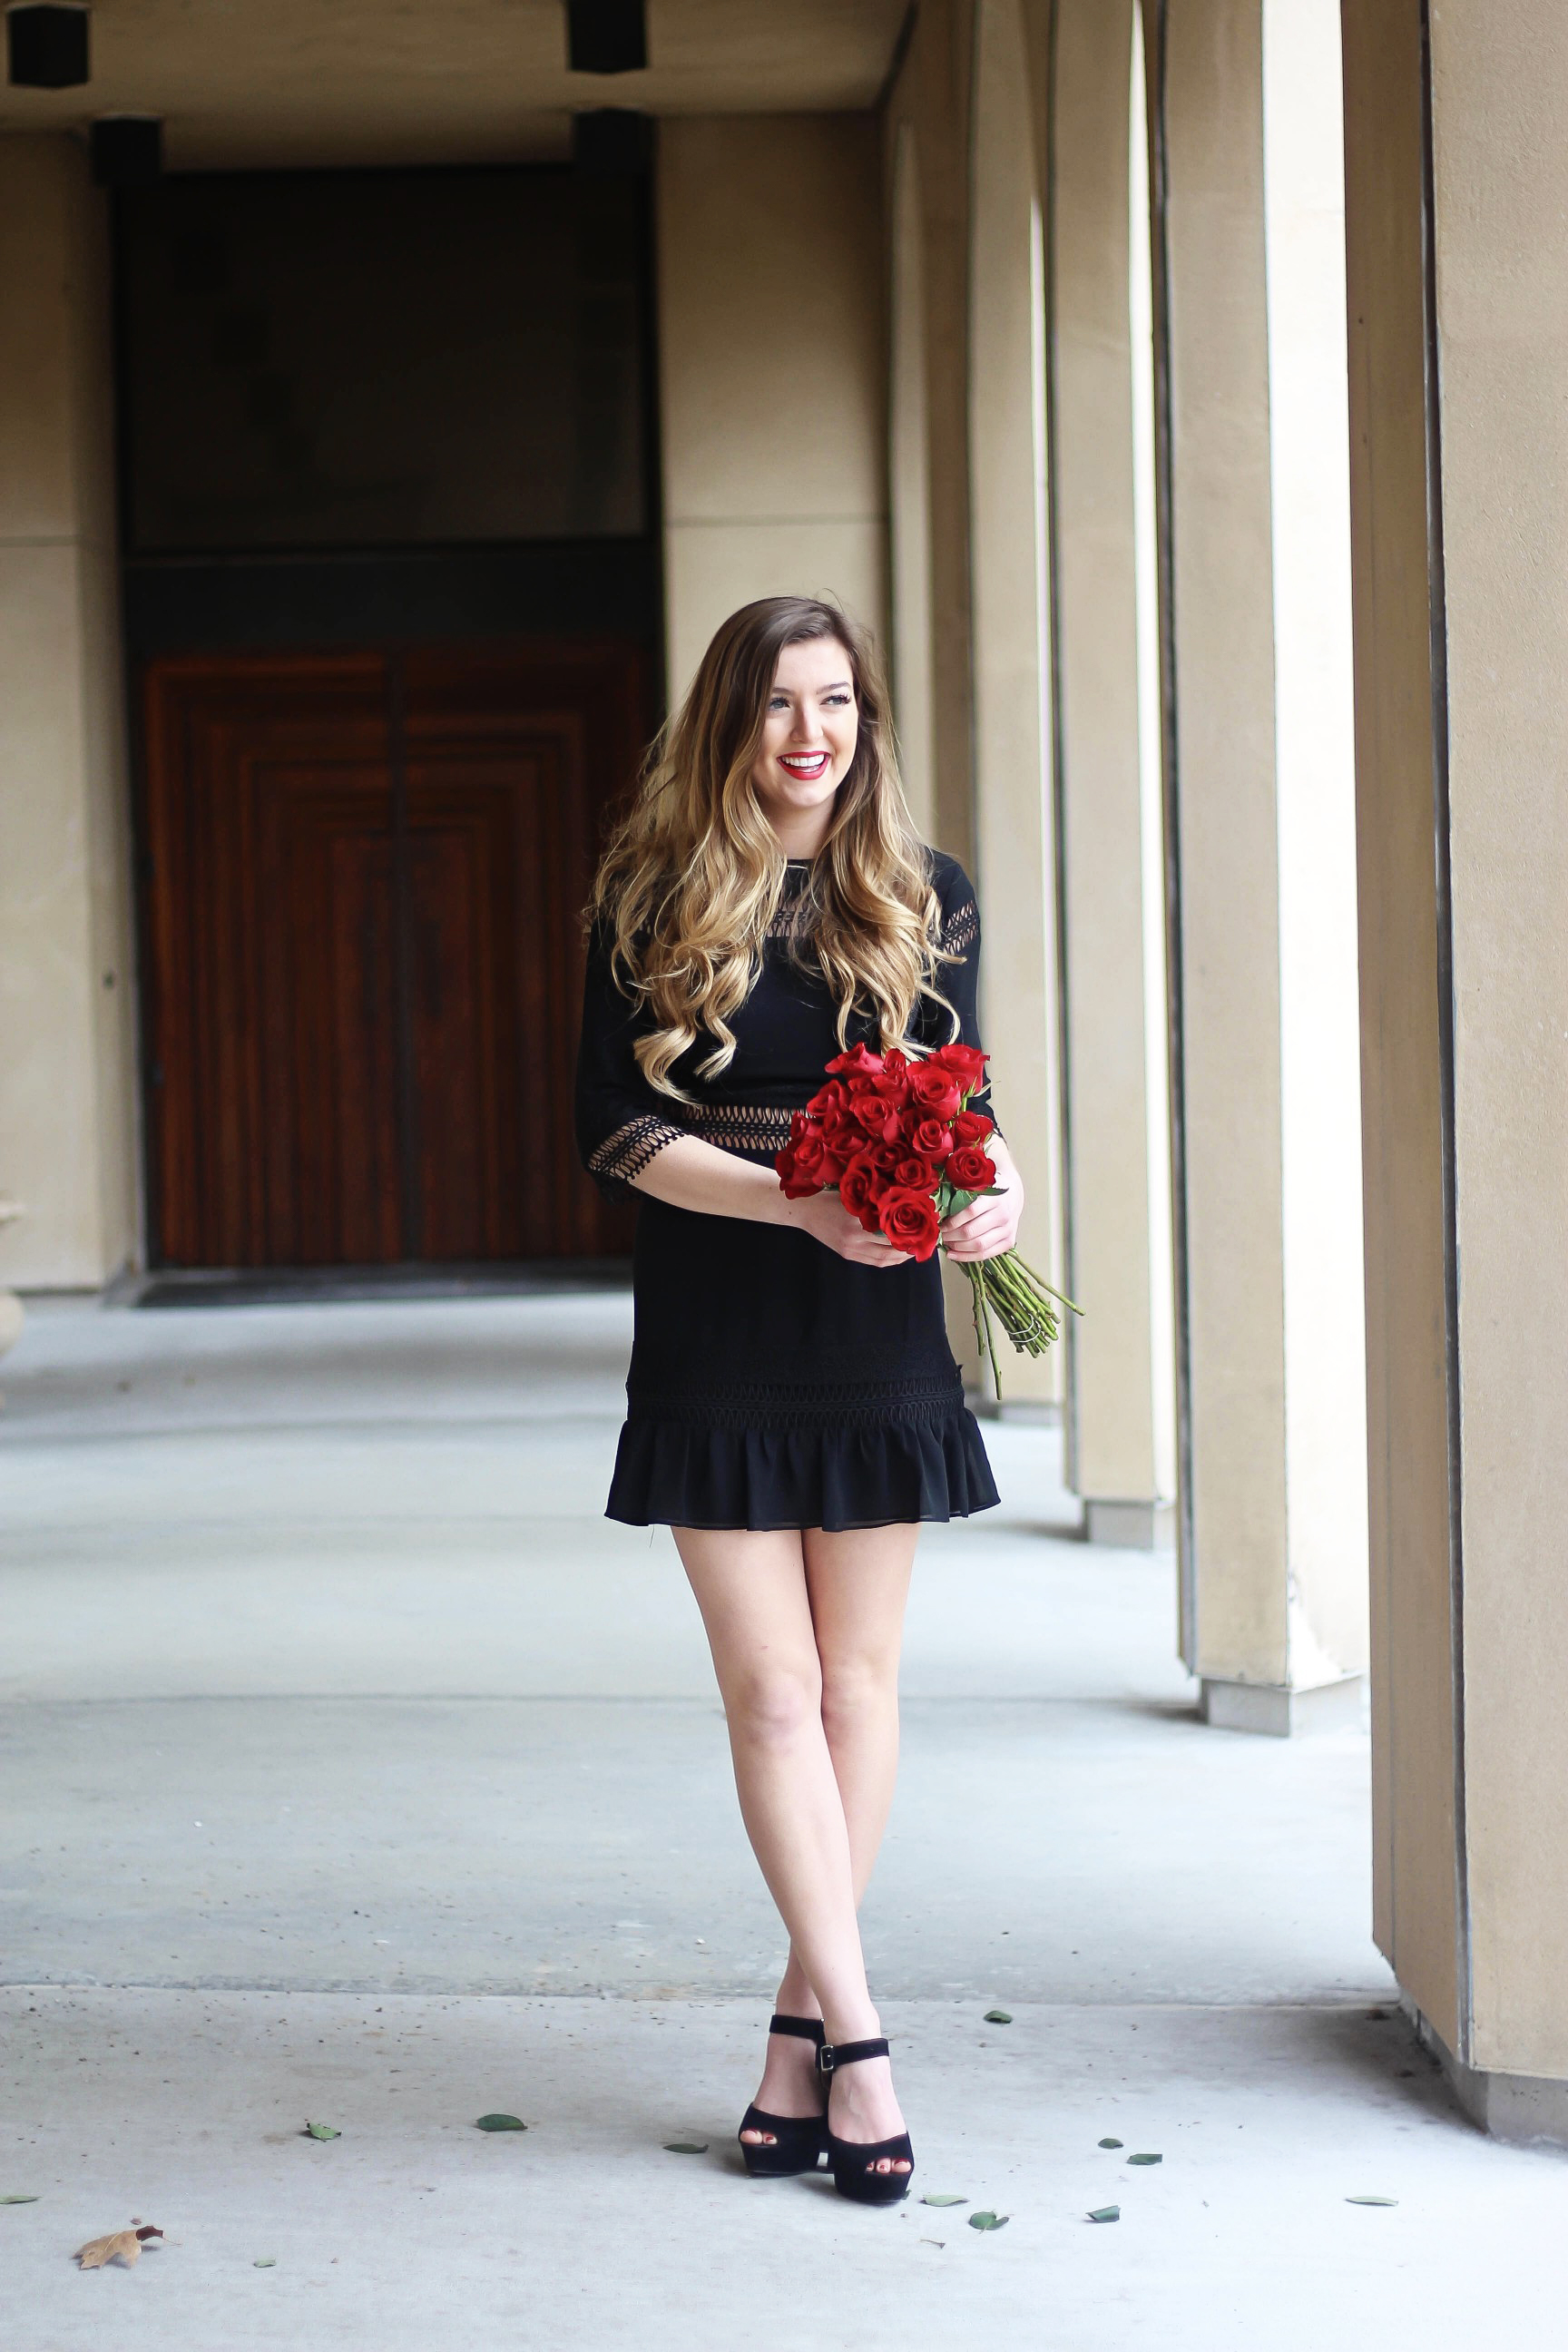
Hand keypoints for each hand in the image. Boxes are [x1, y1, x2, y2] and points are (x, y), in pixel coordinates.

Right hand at [786, 1187, 914, 1267]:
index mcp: (857, 1219)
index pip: (890, 1231)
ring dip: (900, 1258)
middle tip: (923, 1243)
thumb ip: (874, 1201)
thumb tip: (903, 1202)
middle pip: (888, 1249)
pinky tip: (896, 1256)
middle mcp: (854, 1237)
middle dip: (909, 1248)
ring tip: (913, 1252)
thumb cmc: (831, 1197)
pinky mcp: (847, 1255)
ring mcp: (850, 1249)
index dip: (908, 1233)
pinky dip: (887, 1260)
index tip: (923, 1229)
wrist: (806, 1211)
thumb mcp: (853, 1194)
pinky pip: (872, 1262)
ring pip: (882, 1259)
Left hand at [942, 1142, 1023, 1262]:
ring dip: (957, 1247)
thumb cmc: (988, 1189)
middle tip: (940, 1236)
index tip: (939, 1224)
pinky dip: (967, 1257)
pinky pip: (985, 1254)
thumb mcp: (977, 1183)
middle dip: (951, 1236)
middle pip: (972, 1232)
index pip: (970, 1212)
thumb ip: (960, 1190)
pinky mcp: (1008, 1241)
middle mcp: (1003, 1214)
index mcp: (994, 1197)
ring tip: (946, 1244)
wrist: (1012, 1194)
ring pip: (978, 1245)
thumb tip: (936, 1203)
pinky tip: (953, 1254)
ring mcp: (1007, 1230)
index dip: (952, 1221)